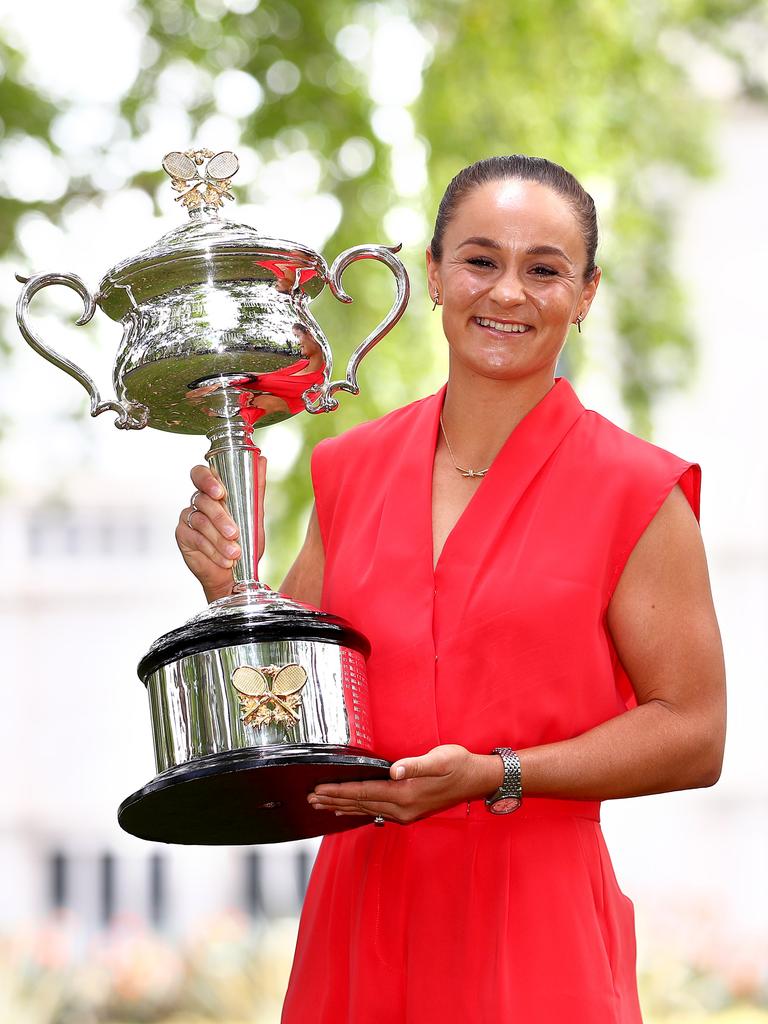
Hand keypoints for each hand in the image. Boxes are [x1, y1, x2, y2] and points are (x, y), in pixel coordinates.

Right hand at [175, 458, 265, 602]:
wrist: (236, 575)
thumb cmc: (245, 543)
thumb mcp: (254, 516)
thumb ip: (256, 489)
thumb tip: (261, 460)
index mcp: (213, 492)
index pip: (201, 475)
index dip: (207, 480)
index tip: (220, 492)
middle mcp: (198, 502)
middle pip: (202, 499)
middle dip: (219, 517)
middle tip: (234, 532)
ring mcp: (188, 517)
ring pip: (200, 521)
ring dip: (219, 538)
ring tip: (235, 552)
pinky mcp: (183, 535)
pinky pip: (195, 538)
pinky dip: (212, 549)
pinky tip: (225, 559)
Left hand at [307, 744, 502, 823]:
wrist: (477, 779)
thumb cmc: (459, 764)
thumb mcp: (440, 758)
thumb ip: (416, 764)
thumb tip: (395, 770)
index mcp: (406, 794)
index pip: (365, 793)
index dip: (340, 791)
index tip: (318, 790)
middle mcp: (403, 809)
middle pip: (361, 804)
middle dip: (334, 800)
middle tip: (309, 799)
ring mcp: (405, 814)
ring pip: (366, 811)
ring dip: (342, 806)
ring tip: (321, 805)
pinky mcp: (408, 812)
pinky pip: (375, 813)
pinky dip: (358, 810)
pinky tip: (347, 810)